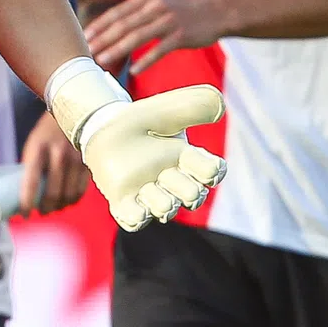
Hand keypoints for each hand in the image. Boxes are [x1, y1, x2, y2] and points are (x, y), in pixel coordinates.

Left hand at [20, 110, 87, 214]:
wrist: (72, 111)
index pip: (30, 182)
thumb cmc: (47, 133)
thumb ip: (31, 167)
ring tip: (53, 208)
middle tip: (40, 212)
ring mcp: (75, 159)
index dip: (26, 202)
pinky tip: (67, 200)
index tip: (24, 213)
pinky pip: (81, 190)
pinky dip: (73, 200)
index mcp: (38, 149)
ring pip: (68, 195)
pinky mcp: (88, 163)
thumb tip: (27, 195)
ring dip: (60, 206)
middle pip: (52, 193)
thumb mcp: (33, 145)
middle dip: (45, 208)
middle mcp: (58, 155)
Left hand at [80, 86, 227, 231]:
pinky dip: (136, 217)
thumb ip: (196, 105)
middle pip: (194, 196)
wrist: (106, 127)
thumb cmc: (143, 121)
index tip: (191, 156)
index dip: (210, 170)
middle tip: (166, 173)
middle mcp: (173, 182)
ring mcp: (149, 194)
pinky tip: (134, 209)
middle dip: (185, 188)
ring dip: (162, 202)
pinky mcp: (124, 202)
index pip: (212, 172)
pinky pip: (135, 221)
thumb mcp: (169, 109)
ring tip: (148, 188)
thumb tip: (221, 109)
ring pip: (166, 210)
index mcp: (189, 161)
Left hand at [87, 0, 226, 75]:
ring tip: (101, 60)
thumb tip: (109, 31)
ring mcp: (168, 20)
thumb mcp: (157, 4)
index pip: (117, 12)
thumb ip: (136, 14)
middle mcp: (155, 6)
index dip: (99, 25)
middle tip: (86, 51)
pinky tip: (134, 71)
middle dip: (102, 39)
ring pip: (137, 36)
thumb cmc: (180, 13)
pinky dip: (146, 60)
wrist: (216, 13)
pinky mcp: (181, 35)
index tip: (83, 37)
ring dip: (117, 49)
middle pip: (123, 24)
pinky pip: (160, 49)